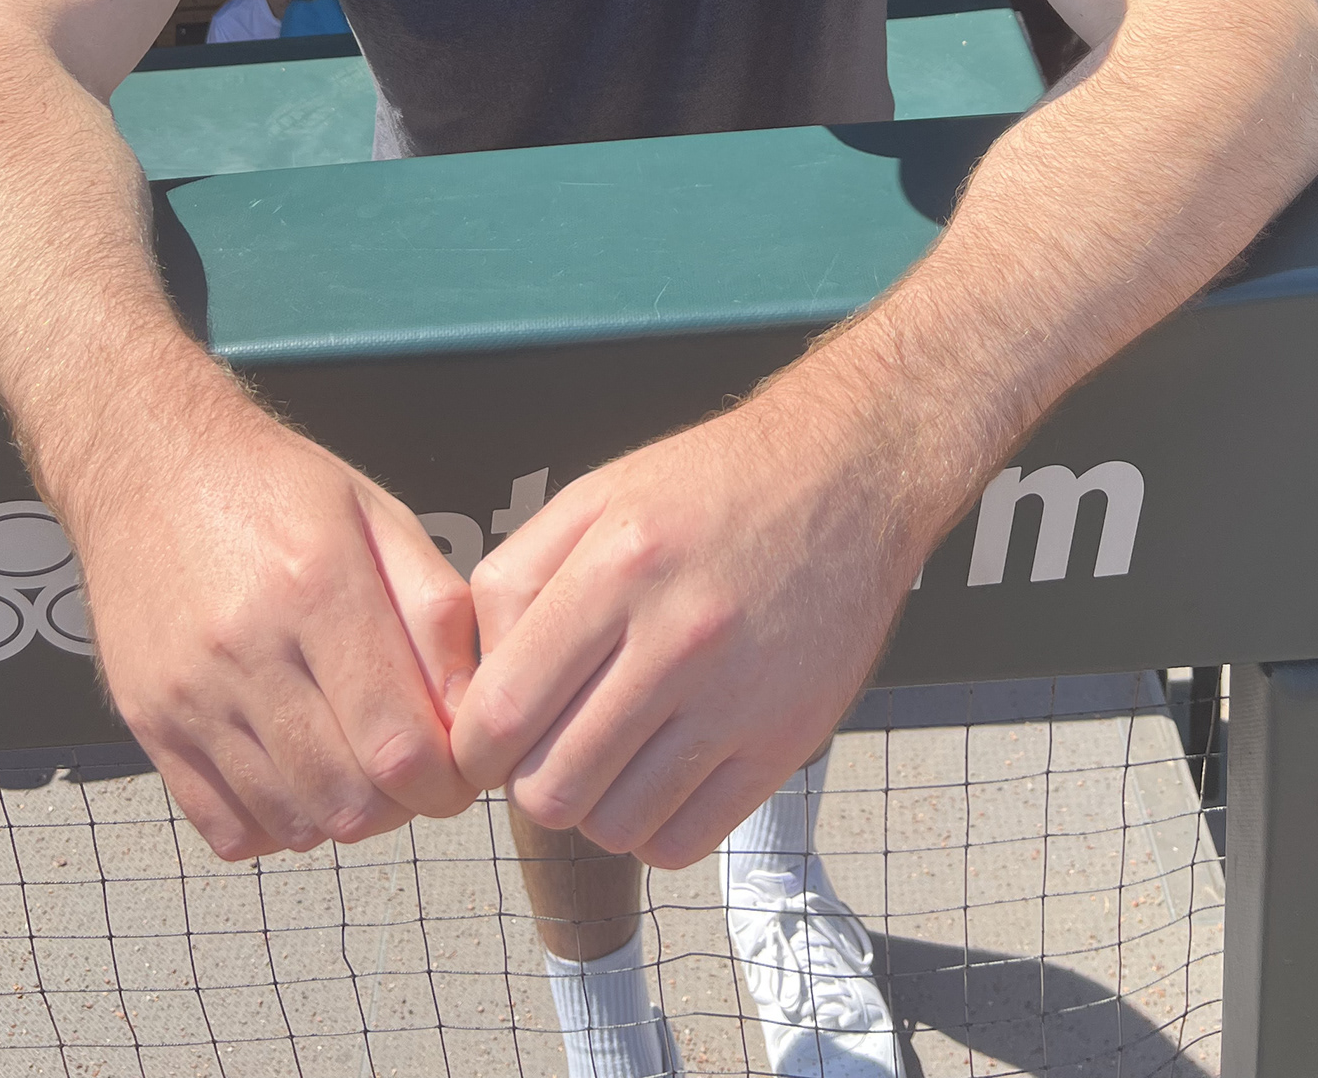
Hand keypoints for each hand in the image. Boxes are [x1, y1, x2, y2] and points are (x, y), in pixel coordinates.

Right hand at [67, 395, 479, 859]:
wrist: (150, 466)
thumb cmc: (274, 487)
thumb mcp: (379, 515)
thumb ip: (435, 612)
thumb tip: (474, 708)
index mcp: (320, 586)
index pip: (400, 745)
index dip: (448, 781)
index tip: (460, 768)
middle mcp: (249, 648)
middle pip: (349, 799)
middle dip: (405, 805)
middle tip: (417, 773)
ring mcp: (190, 695)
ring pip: (293, 822)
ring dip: (344, 816)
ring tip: (359, 766)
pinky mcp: (148, 724)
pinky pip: (227, 828)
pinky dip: (277, 825)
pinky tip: (297, 776)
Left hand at [451, 391, 923, 868]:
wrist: (845, 475)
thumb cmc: (711, 486)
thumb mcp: (594, 496)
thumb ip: (514, 580)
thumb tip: (472, 684)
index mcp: (618, 565)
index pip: (503, 712)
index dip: (473, 748)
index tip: (485, 740)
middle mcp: (680, 634)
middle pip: (552, 785)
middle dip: (529, 779)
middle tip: (548, 744)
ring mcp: (740, 696)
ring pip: (615, 825)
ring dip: (593, 805)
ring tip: (608, 753)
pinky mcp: (788, 740)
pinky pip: (685, 841)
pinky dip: (655, 826)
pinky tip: (659, 772)